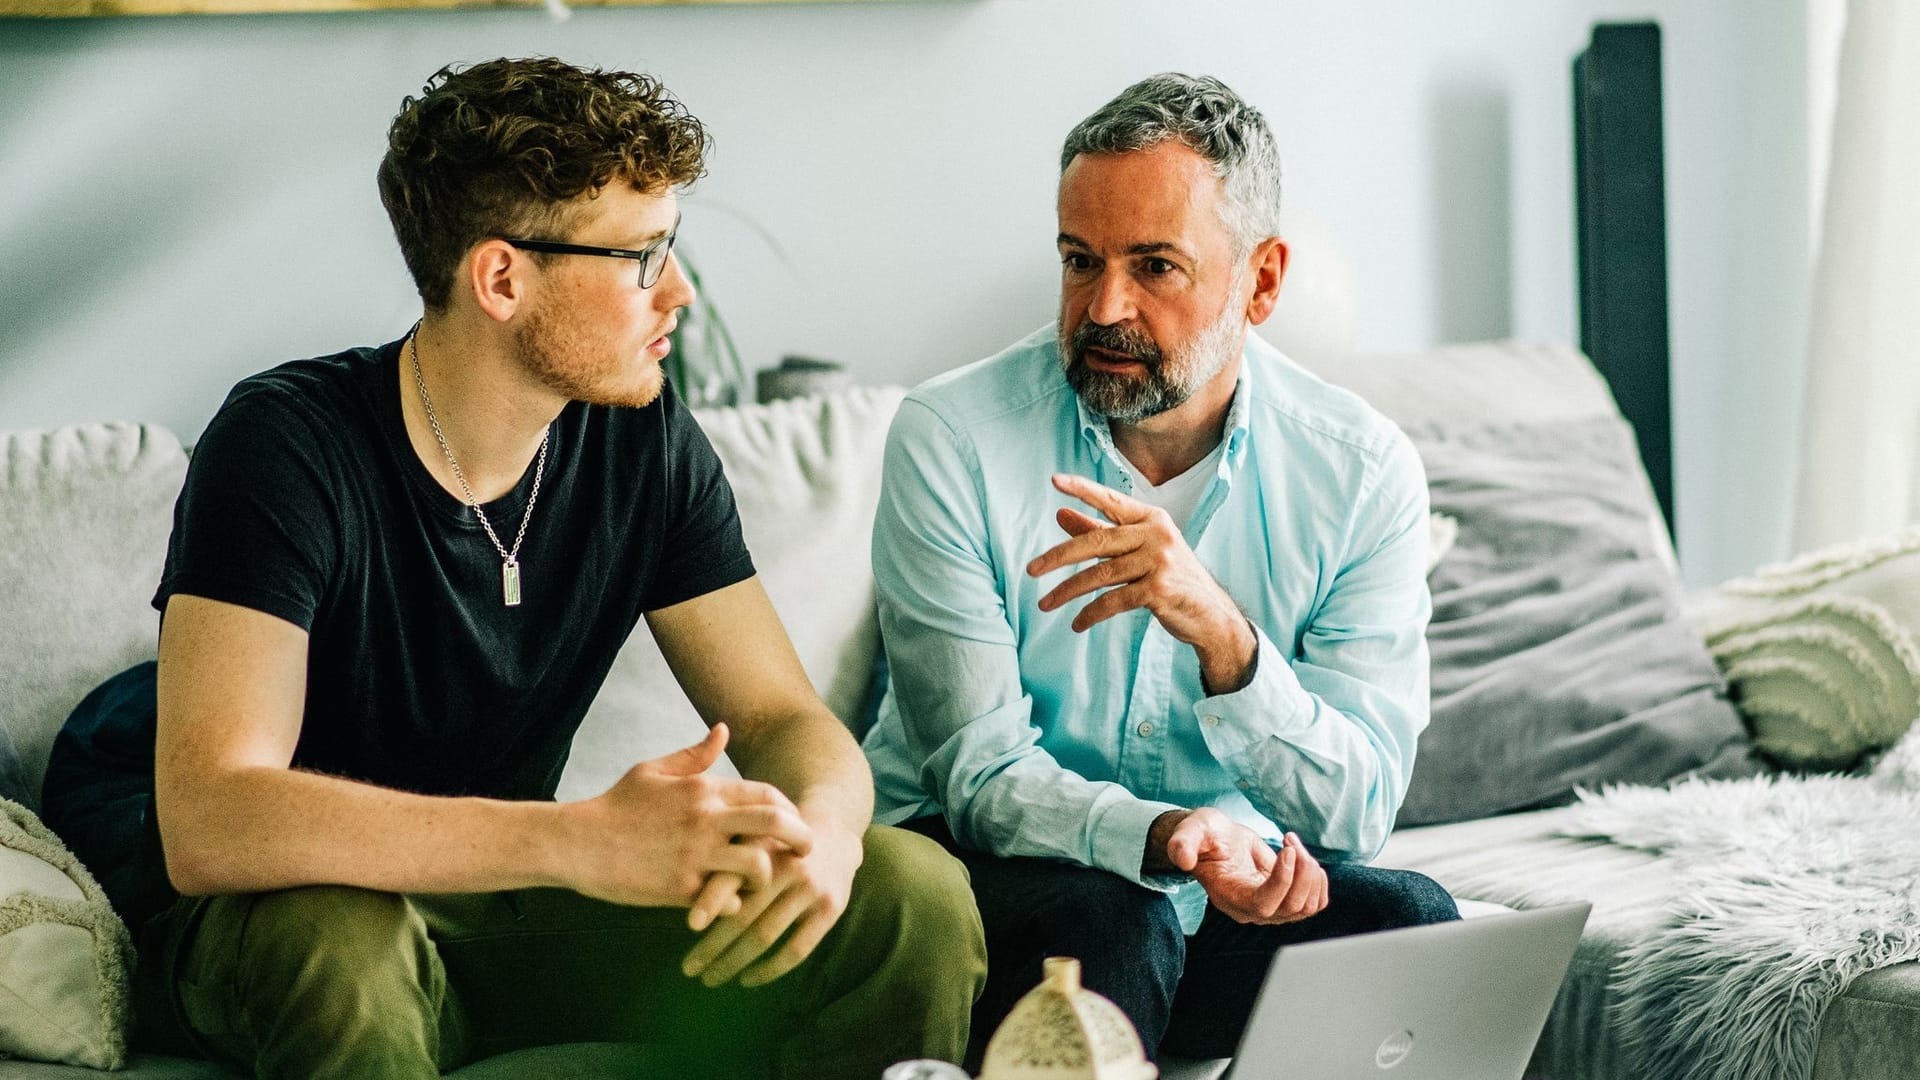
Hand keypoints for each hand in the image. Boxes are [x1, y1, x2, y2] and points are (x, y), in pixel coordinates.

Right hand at [563, 724, 813, 908]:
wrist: (577, 843)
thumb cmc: (615, 805)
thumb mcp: (653, 770)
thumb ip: (694, 755)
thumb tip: (723, 729)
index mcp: (704, 790)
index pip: (768, 794)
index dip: (790, 810)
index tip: (794, 823)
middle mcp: (706, 820)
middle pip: (776, 823)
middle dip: (801, 837)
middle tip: (808, 851)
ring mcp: (696, 856)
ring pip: (758, 866)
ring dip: (768, 876)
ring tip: (763, 882)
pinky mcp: (681, 890)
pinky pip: (729, 901)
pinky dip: (735, 905)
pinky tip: (729, 904)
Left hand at [680, 822, 863, 988]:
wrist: (834, 832)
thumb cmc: (776, 844)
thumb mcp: (752, 841)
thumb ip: (725, 867)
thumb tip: (690, 909)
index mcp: (762, 847)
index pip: (731, 879)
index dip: (711, 901)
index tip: (692, 925)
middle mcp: (787, 867)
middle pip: (743, 916)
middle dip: (712, 947)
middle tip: (689, 969)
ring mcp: (811, 889)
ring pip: (764, 936)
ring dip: (733, 963)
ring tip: (710, 978)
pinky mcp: (831, 909)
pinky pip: (796, 950)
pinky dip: (769, 970)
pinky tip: (747, 978)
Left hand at [1027, 473, 1255, 692]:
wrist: (1210, 615)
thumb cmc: (1171, 579)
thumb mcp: (1138, 551)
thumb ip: (1100, 532)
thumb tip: (1061, 514)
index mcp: (1151, 519)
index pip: (1111, 499)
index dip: (1082, 489)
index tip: (1054, 480)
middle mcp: (1156, 535)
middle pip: (1097, 541)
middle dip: (1059, 556)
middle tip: (1031, 570)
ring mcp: (1159, 561)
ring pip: (1101, 574)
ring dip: (1068, 592)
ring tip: (1045, 603)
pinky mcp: (1158, 589)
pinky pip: (1113, 601)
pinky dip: (1091, 614)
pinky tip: (1077, 623)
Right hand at [1161, 808, 1327, 924]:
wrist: (1217, 841)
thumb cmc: (1206, 835)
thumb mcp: (1191, 831)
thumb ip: (1182, 843)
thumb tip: (1182, 858)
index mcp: (1229, 896)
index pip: (1263, 904)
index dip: (1282, 880)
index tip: (1288, 848)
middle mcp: (1251, 910)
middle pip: (1292, 907)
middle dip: (1302, 870)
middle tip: (1290, 841)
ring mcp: (1272, 909)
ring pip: (1308, 906)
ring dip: (1311, 871)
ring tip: (1292, 844)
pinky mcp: (1287, 901)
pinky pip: (1316, 903)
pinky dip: (1318, 879)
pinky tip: (1301, 855)